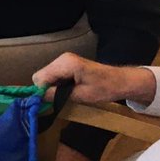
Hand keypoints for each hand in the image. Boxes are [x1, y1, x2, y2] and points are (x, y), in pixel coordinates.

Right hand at [32, 52, 156, 105]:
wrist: (122, 81)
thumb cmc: (105, 88)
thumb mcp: (80, 95)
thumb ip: (57, 95)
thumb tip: (37, 99)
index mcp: (65, 64)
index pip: (40, 78)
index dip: (42, 91)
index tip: (51, 101)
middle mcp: (62, 58)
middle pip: (40, 75)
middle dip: (46, 89)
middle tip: (60, 98)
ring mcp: (64, 60)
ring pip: (45, 75)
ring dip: (52, 87)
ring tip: (66, 94)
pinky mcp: (67, 63)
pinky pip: (53, 74)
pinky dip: (56, 83)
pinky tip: (68, 89)